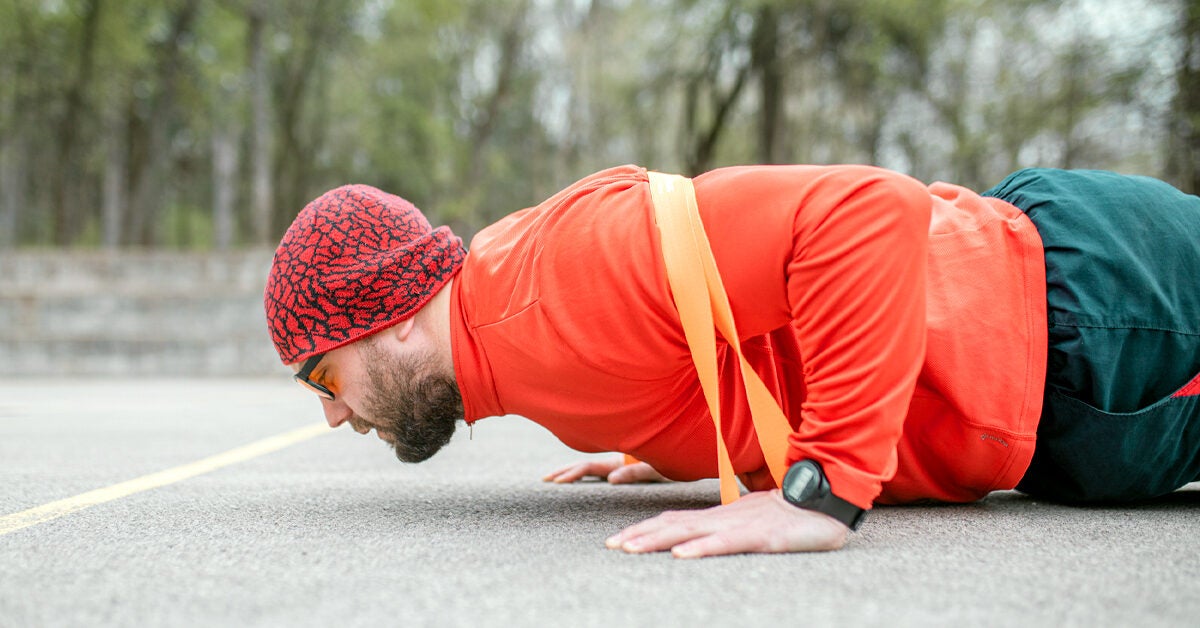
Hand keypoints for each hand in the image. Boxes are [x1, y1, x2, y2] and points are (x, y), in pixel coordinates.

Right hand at [542, 456, 667, 483]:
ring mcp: (617, 464)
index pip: (587, 467)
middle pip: (582, 465)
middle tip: (544, 481)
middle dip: (563, 471)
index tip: (556, 482)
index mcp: (618, 460)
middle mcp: (614, 461)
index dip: (571, 474)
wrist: (685, 450)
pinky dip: (584, 475)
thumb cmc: (672, 461)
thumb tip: (610, 480)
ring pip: (588, 467)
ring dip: (570, 471)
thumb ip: (634, 472)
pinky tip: (578, 480)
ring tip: (553, 479)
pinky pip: (598, 472)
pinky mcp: (623, 470)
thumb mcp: (655, 468)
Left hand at [605, 489, 848, 557]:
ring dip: (656, 542)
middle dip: (638, 536)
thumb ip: (728, 529)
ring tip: (629, 549)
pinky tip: (680, 557)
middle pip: (672, 526)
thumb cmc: (791, 514)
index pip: (673, 522)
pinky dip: (700, 550)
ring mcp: (739, 526)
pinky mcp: (759, 537)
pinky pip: (725, 544)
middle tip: (609, 546)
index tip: (618, 541)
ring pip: (690, 533)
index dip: (644, 530)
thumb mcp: (751, 523)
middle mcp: (722, 518)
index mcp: (720, 517)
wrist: (826, 501)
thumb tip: (704, 540)